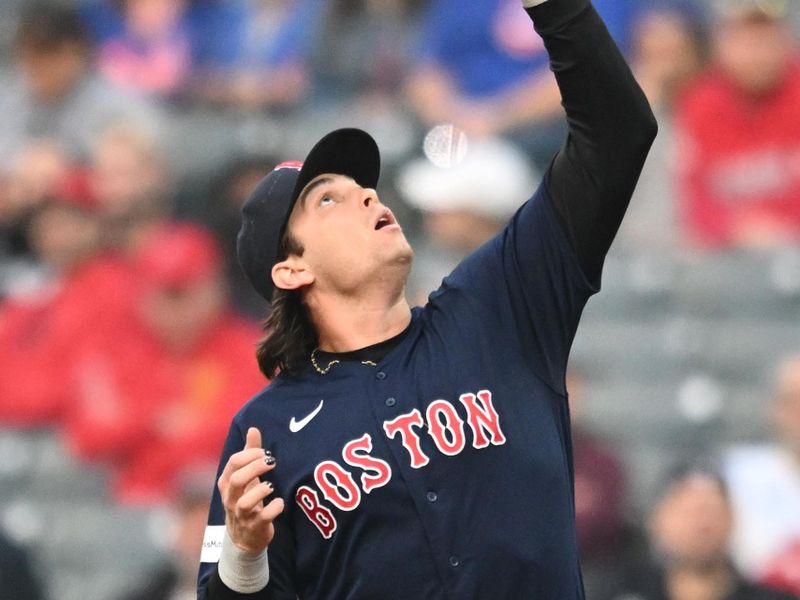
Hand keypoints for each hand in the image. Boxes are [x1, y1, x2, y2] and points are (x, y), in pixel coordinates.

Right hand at [218, 427, 284, 554]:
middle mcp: (230, 498)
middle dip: (255, 467)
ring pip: (244, 502)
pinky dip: (273, 509)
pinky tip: (280, 502)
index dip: (250, 454)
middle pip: (237, 479)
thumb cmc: (246, 499)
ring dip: (261, 490)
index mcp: (227, 482)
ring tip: (272, 485)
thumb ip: (249, 453)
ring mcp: (241, 514)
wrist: (244, 538)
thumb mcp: (246, 476)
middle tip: (272, 462)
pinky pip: (262, 518)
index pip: (233, 462)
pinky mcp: (254, 527)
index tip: (266, 452)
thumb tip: (253, 428)